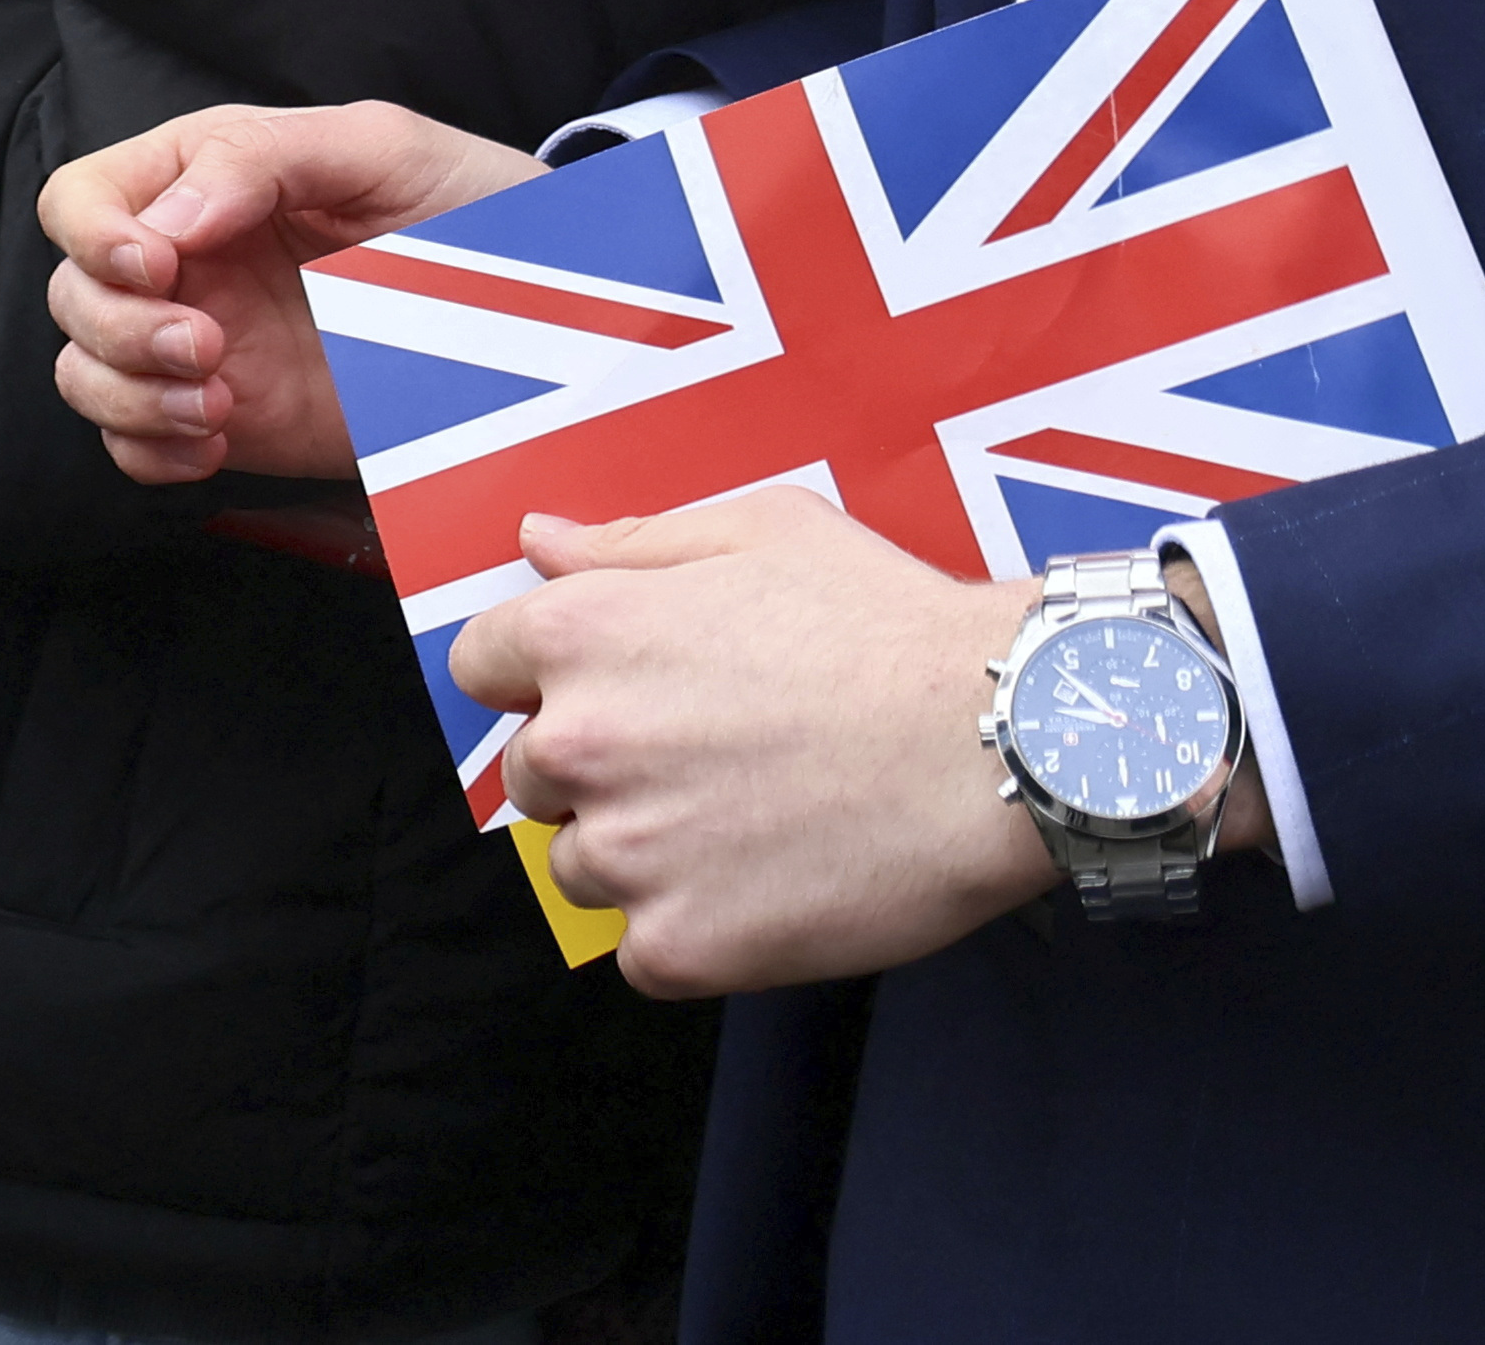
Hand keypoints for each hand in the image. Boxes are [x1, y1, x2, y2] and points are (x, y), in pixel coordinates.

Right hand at [40, 98, 541, 483]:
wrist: (550, 309)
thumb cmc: (472, 204)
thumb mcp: (381, 147)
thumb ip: (264, 158)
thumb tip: (167, 223)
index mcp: (205, 179)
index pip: (81, 199)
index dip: (95, 236)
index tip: (157, 266)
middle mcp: (188, 264)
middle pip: (73, 294)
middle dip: (120, 327)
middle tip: (205, 346)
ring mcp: (205, 346)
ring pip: (86, 372)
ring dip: (129, 395)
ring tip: (216, 405)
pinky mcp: (232, 420)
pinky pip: (135, 448)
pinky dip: (152, 452)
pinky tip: (216, 442)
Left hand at [456, 488, 1095, 995]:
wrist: (1001, 744)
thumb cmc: (888, 627)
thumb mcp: (756, 534)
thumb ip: (628, 544)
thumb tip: (540, 542)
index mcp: (576, 635)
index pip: (482, 669)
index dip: (545, 682)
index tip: (613, 697)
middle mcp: (576, 743)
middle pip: (532, 775)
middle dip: (600, 769)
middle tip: (708, 763)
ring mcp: (624, 852)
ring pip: (581, 868)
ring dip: (641, 855)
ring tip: (747, 825)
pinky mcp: (679, 945)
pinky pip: (641, 950)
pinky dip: (693, 932)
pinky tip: (765, 887)